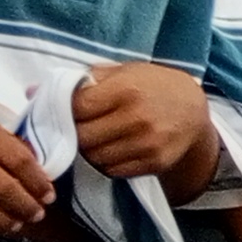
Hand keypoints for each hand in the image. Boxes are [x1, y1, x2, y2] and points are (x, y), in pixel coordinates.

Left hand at [71, 60, 211, 181]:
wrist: (193, 112)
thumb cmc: (154, 87)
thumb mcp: (127, 71)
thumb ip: (91, 78)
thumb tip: (49, 91)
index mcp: (127, 89)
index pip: (78, 107)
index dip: (68, 109)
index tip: (71, 109)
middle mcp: (138, 118)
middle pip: (84, 136)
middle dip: (76, 132)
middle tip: (81, 127)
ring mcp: (147, 144)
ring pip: (96, 157)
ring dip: (90, 150)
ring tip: (97, 138)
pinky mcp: (154, 163)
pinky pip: (114, 170)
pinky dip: (106, 162)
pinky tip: (112, 149)